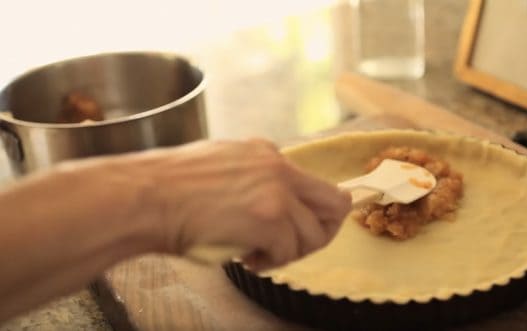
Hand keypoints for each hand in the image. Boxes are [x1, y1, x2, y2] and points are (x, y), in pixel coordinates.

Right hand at [129, 139, 350, 269]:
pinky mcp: (271, 219)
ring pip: (313, 235)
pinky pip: (289, 251)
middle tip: (293, 248)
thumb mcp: (220, 165)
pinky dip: (271, 263)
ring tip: (257, 255)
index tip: (297, 230)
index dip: (309, 214)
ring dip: (288, 254)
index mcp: (267, 153)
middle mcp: (279, 168)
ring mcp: (278, 193)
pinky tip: (247, 259)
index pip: (315, 184)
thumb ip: (254, 177)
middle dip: (320, 233)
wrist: (146, 197)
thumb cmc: (169, 187)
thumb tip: (273, 203)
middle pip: (335, 205)